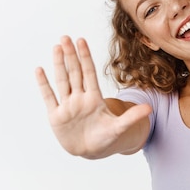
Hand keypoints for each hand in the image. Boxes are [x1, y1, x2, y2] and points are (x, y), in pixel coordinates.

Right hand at [35, 36, 150, 157]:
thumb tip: (149, 109)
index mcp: (94, 98)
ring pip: (62, 81)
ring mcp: (67, 106)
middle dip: (70, 56)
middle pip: (74, 73)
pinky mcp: (56, 116)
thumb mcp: (119, 128)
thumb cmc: (105, 138)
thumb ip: (131, 117)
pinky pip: (49, 97)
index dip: (85, 57)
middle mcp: (80, 98)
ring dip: (58, 65)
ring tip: (56, 47)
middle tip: (66, 38)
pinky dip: (44, 84)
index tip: (81, 41)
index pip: (89, 73)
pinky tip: (39, 70)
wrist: (91, 151)